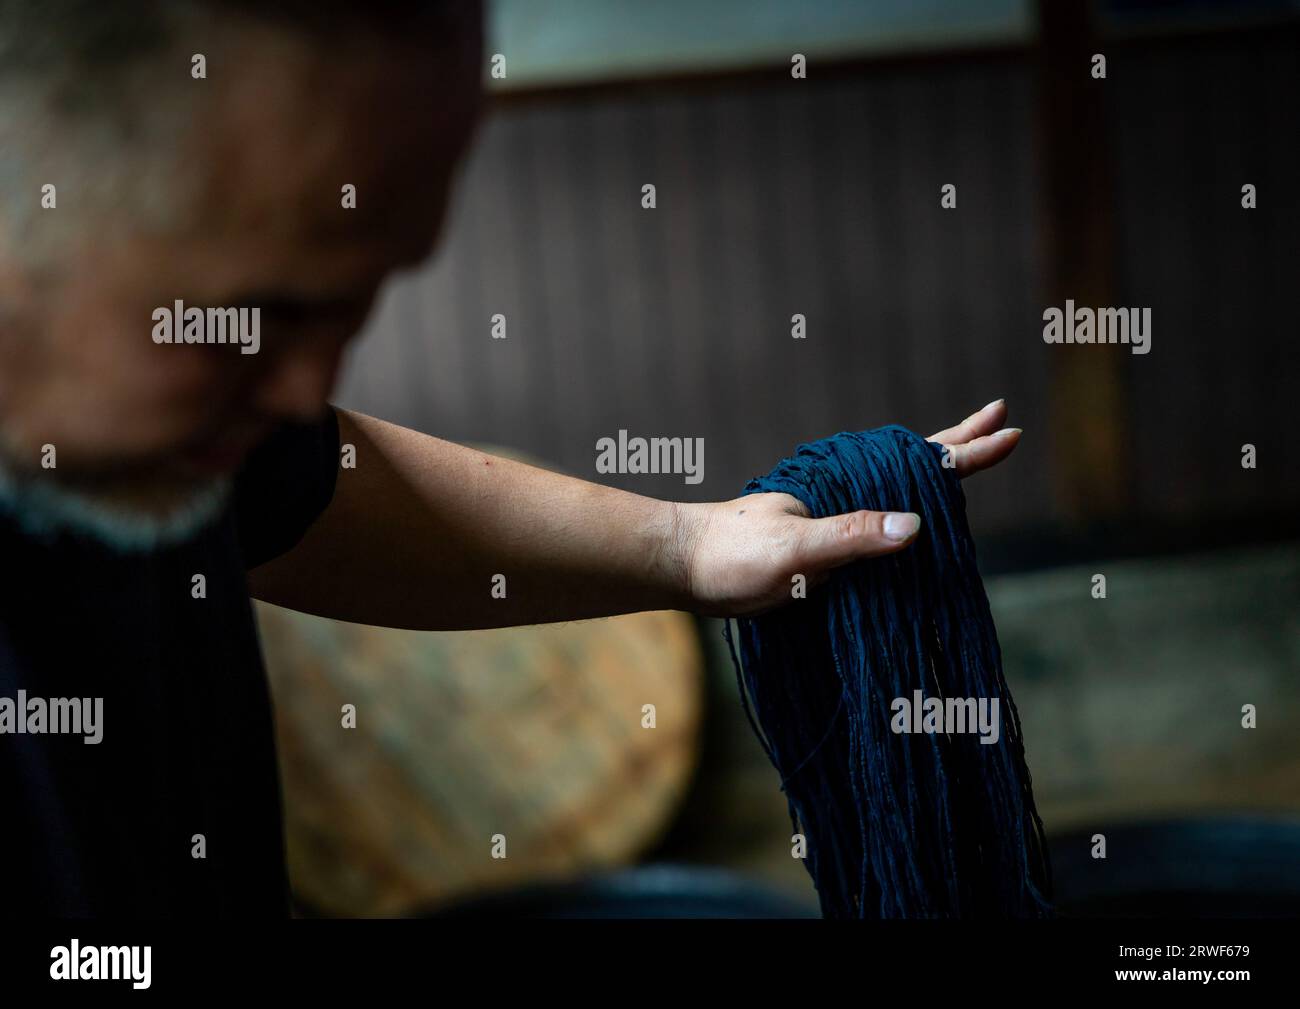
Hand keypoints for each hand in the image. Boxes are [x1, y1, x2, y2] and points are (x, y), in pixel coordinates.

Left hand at [675, 400, 1019, 617]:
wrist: (683, 567)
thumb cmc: (731, 553)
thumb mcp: (793, 548)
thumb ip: (850, 536)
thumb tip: (916, 524)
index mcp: (846, 489)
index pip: (918, 465)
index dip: (965, 451)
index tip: (1007, 431)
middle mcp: (845, 498)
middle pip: (914, 469)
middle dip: (959, 447)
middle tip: (1002, 422)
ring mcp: (834, 521)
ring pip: (898, 496)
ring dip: (936, 480)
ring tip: (967, 460)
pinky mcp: (821, 550)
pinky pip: (877, 530)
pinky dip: (905, 520)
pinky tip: (914, 523)